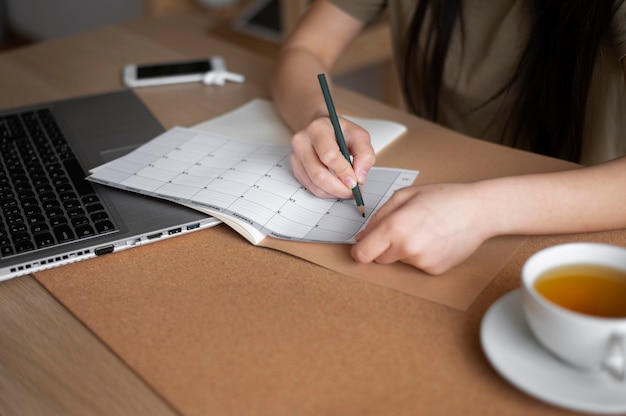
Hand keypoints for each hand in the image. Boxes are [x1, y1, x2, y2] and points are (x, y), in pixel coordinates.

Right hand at [290, 116, 374, 198]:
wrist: (323, 129)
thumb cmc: (340, 132)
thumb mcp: (359, 136)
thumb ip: (365, 154)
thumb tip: (359, 178)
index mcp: (318, 129)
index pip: (328, 155)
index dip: (343, 171)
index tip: (354, 182)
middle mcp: (302, 142)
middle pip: (318, 174)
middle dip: (338, 188)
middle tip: (352, 192)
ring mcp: (296, 156)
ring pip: (314, 184)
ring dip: (333, 192)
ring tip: (347, 190)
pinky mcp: (296, 169)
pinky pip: (311, 187)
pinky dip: (326, 192)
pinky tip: (336, 187)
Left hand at [351, 183, 493, 274]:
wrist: (479, 211)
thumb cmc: (443, 198)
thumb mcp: (404, 196)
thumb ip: (378, 217)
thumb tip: (361, 237)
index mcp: (395, 227)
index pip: (362, 254)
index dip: (360, 250)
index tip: (363, 245)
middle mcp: (407, 248)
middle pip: (379, 258)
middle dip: (384, 246)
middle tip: (405, 228)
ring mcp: (421, 262)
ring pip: (399, 260)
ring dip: (405, 249)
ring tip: (425, 230)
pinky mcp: (434, 270)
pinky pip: (416, 265)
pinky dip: (421, 254)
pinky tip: (435, 240)